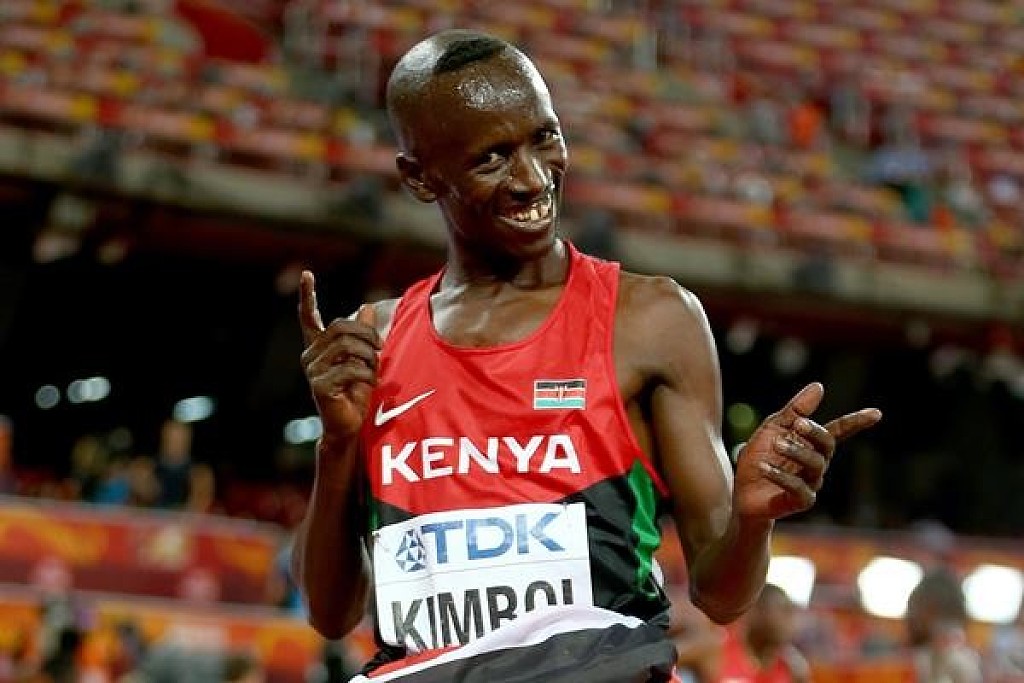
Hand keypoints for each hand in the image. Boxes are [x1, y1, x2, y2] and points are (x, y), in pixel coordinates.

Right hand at [298, 270, 379, 441]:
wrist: (347, 425)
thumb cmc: (354, 393)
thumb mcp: (364, 359)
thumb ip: (363, 335)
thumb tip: (367, 306)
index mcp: (318, 347)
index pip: (309, 317)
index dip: (308, 295)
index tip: (307, 274)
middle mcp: (310, 355)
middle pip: (340, 327)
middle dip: (366, 334)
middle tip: (381, 348)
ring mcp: (312, 370)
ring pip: (347, 346)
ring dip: (369, 356)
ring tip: (375, 370)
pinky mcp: (320, 385)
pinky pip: (351, 368)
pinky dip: (367, 374)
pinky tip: (370, 384)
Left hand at [733, 382, 880, 520]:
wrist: (741, 492)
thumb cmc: (759, 458)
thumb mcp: (773, 428)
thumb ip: (795, 410)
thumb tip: (819, 386)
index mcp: (812, 444)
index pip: (839, 431)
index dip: (856, 422)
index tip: (876, 413)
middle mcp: (816, 464)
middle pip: (827, 445)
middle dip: (815, 432)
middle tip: (797, 423)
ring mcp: (811, 483)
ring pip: (815, 465)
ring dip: (796, 452)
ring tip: (776, 444)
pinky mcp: (801, 501)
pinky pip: (799, 488)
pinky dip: (781, 476)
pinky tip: (764, 467)